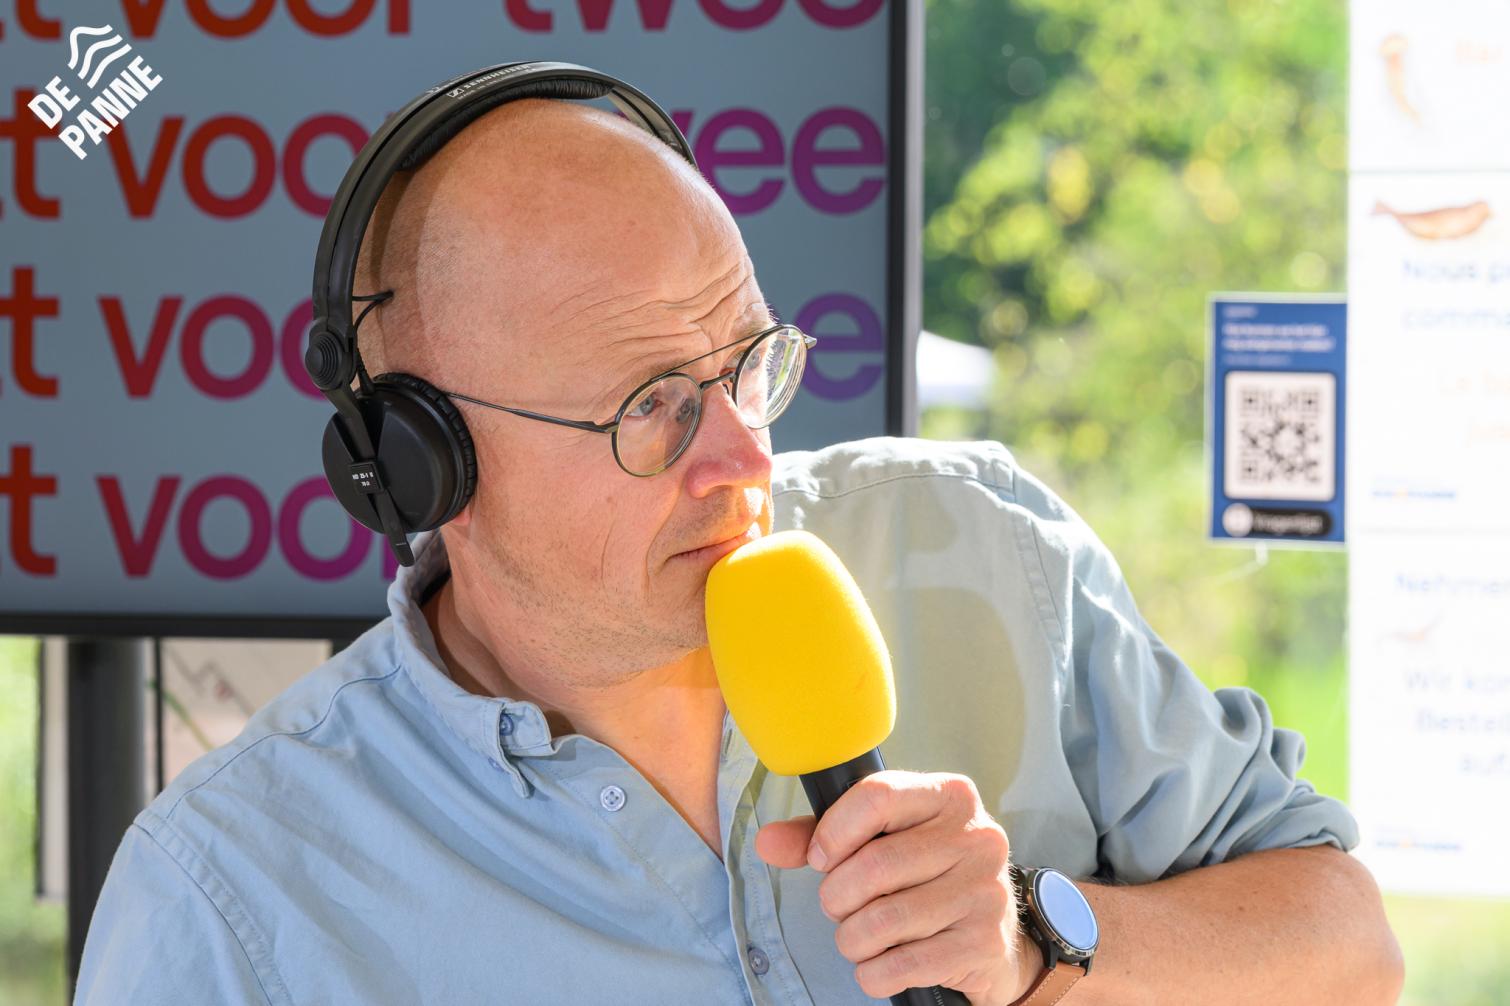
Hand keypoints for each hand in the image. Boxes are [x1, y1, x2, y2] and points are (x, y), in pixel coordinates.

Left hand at [754, 770, 1041, 1005]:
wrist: (990, 934)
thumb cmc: (924, 876)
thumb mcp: (882, 840)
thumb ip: (822, 835)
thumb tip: (768, 842)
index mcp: (950, 796)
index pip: (876, 797)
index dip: (833, 832)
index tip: (821, 858)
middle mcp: (976, 837)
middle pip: (874, 866)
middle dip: (837, 896)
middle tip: (838, 906)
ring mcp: (985, 891)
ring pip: (884, 921)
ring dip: (852, 938)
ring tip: (856, 936)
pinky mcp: (983, 942)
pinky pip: (904, 964)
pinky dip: (874, 972)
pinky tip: (878, 963)